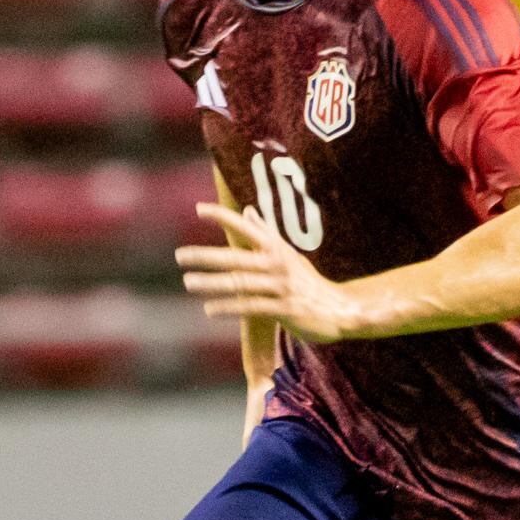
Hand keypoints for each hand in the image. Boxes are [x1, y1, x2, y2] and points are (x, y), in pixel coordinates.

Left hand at [177, 198, 354, 342]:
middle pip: (236, 257)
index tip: (198, 210)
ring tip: (188, 282)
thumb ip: (266, 233)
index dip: (222, 217)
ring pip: (240, 283)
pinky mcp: (284, 309)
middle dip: (206, 256)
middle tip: (180, 256)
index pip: (245, 228)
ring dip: (212, 283)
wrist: (339, 308)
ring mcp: (280, 286)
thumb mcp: (288, 253)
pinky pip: (251, 307)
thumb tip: (248, 211)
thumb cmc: (308, 281)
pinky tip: (209, 310)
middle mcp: (277, 263)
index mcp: (276, 248)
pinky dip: (229, 308)